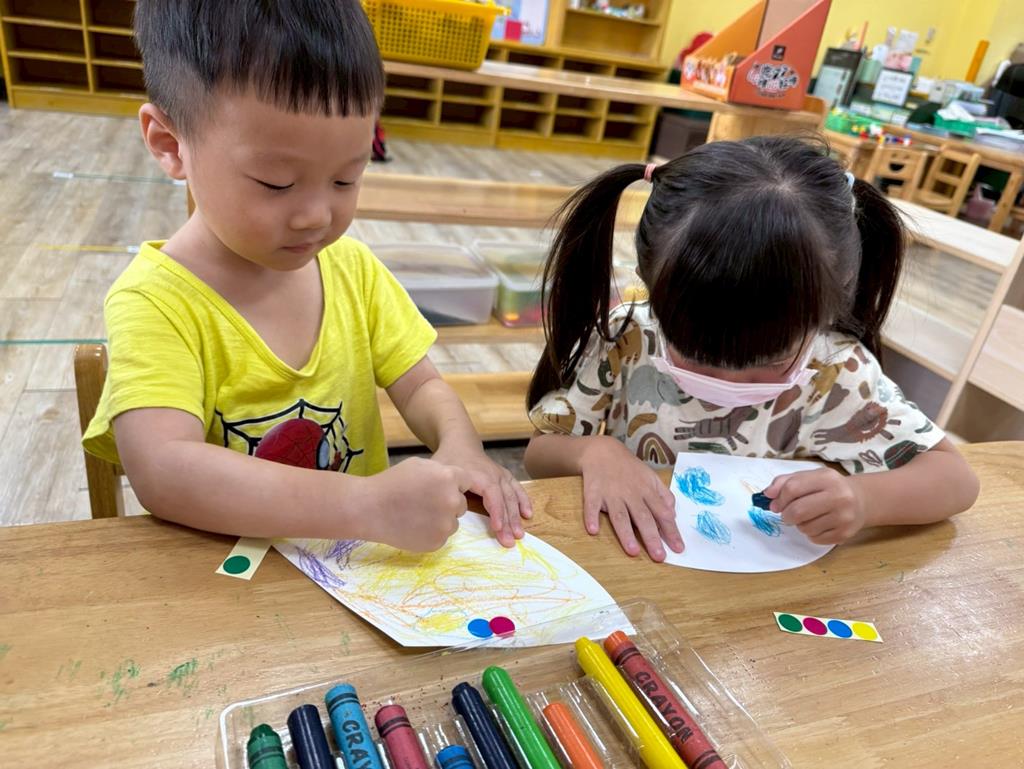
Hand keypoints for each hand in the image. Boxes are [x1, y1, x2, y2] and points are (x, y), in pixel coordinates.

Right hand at [363, 457, 470, 550]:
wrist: (369, 509)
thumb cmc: (391, 482)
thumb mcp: (419, 465)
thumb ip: (441, 472)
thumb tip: (454, 482)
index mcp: (448, 477)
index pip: (466, 482)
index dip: (453, 484)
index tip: (438, 488)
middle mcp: (451, 500)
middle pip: (462, 504)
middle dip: (448, 503)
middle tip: (425, 503)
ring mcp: (445, 524)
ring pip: (453, 522)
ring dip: (442, 519)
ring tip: (417, 515)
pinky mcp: (437, 542)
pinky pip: (442, 536)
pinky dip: (431, 533)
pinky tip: (414, 526)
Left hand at [433, 446, 532, 547]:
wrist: (460, 442)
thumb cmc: (449, 459)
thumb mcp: (442, 471)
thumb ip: (445, 488)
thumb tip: (448, 510)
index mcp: (479, 475)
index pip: (491, 495)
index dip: (496, 512)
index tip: (498, 529)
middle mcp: (493, 475)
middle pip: (504, 500)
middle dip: (508, 522)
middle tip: (510, 541)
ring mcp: (501, 475)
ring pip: (512, 496)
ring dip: (517, 516)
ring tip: (520, 534)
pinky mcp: (504, 476)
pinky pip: (517, 488)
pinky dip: (524, 501)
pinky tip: (528, 514)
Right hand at [578, 436, 683, 561]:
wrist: (602, 451)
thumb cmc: (629, 468)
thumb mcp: (651, 477)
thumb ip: (663, 495)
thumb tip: (673, 514)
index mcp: (647, 491)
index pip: (662, 513)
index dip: (671, 531)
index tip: (678, 548)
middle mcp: (631, 494)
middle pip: (643, 517)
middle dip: (652, 538)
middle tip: (659, 557)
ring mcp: (611, 494)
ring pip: (620, 515)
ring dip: (626, 533)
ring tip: (633, 551)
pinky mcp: (593, 493)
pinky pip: (591, 506)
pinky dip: (591, 517)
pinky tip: (593, 530)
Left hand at [763, 467, 866, 544]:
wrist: (861, 501)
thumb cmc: (829, 488)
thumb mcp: (810, 477)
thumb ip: (785, 482)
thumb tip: (767, 494)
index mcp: (827, 478)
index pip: (793, 488)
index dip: (779, 498)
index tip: (775, 504)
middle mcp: (839, 496)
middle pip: (798, 511)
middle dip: (786, 515)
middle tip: (787, 515)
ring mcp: (844, 517)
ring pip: (805, 527)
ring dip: (799, 524)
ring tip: (808, 517)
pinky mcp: (844, 534)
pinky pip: (814, 538)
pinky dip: (810, 533)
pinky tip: (819, 524)